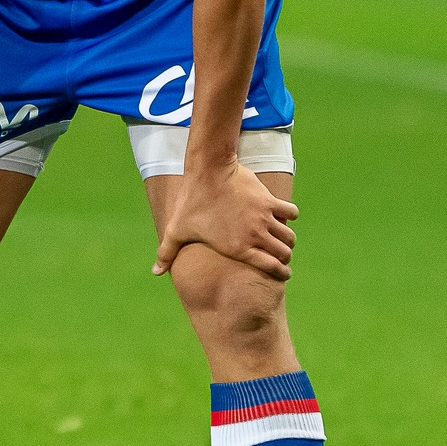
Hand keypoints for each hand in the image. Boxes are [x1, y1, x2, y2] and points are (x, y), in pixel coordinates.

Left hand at [153, 161, 298, 280]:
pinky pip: (291, 213)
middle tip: (281, 256)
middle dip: (284, 257)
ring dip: (288, 239)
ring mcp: (264, 218)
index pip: (271, 268)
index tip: (281, 273)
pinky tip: (283, 215)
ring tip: (283, 238)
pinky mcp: (269, 201)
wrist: (209, 172)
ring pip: (289, 236)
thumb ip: (167, 253)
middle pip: (284, 254)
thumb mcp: (176, 230)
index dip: (280, 273)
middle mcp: (255, 236)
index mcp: (238, 248)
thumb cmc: (192, 202)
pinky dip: (290, 216)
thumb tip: (155, 272)